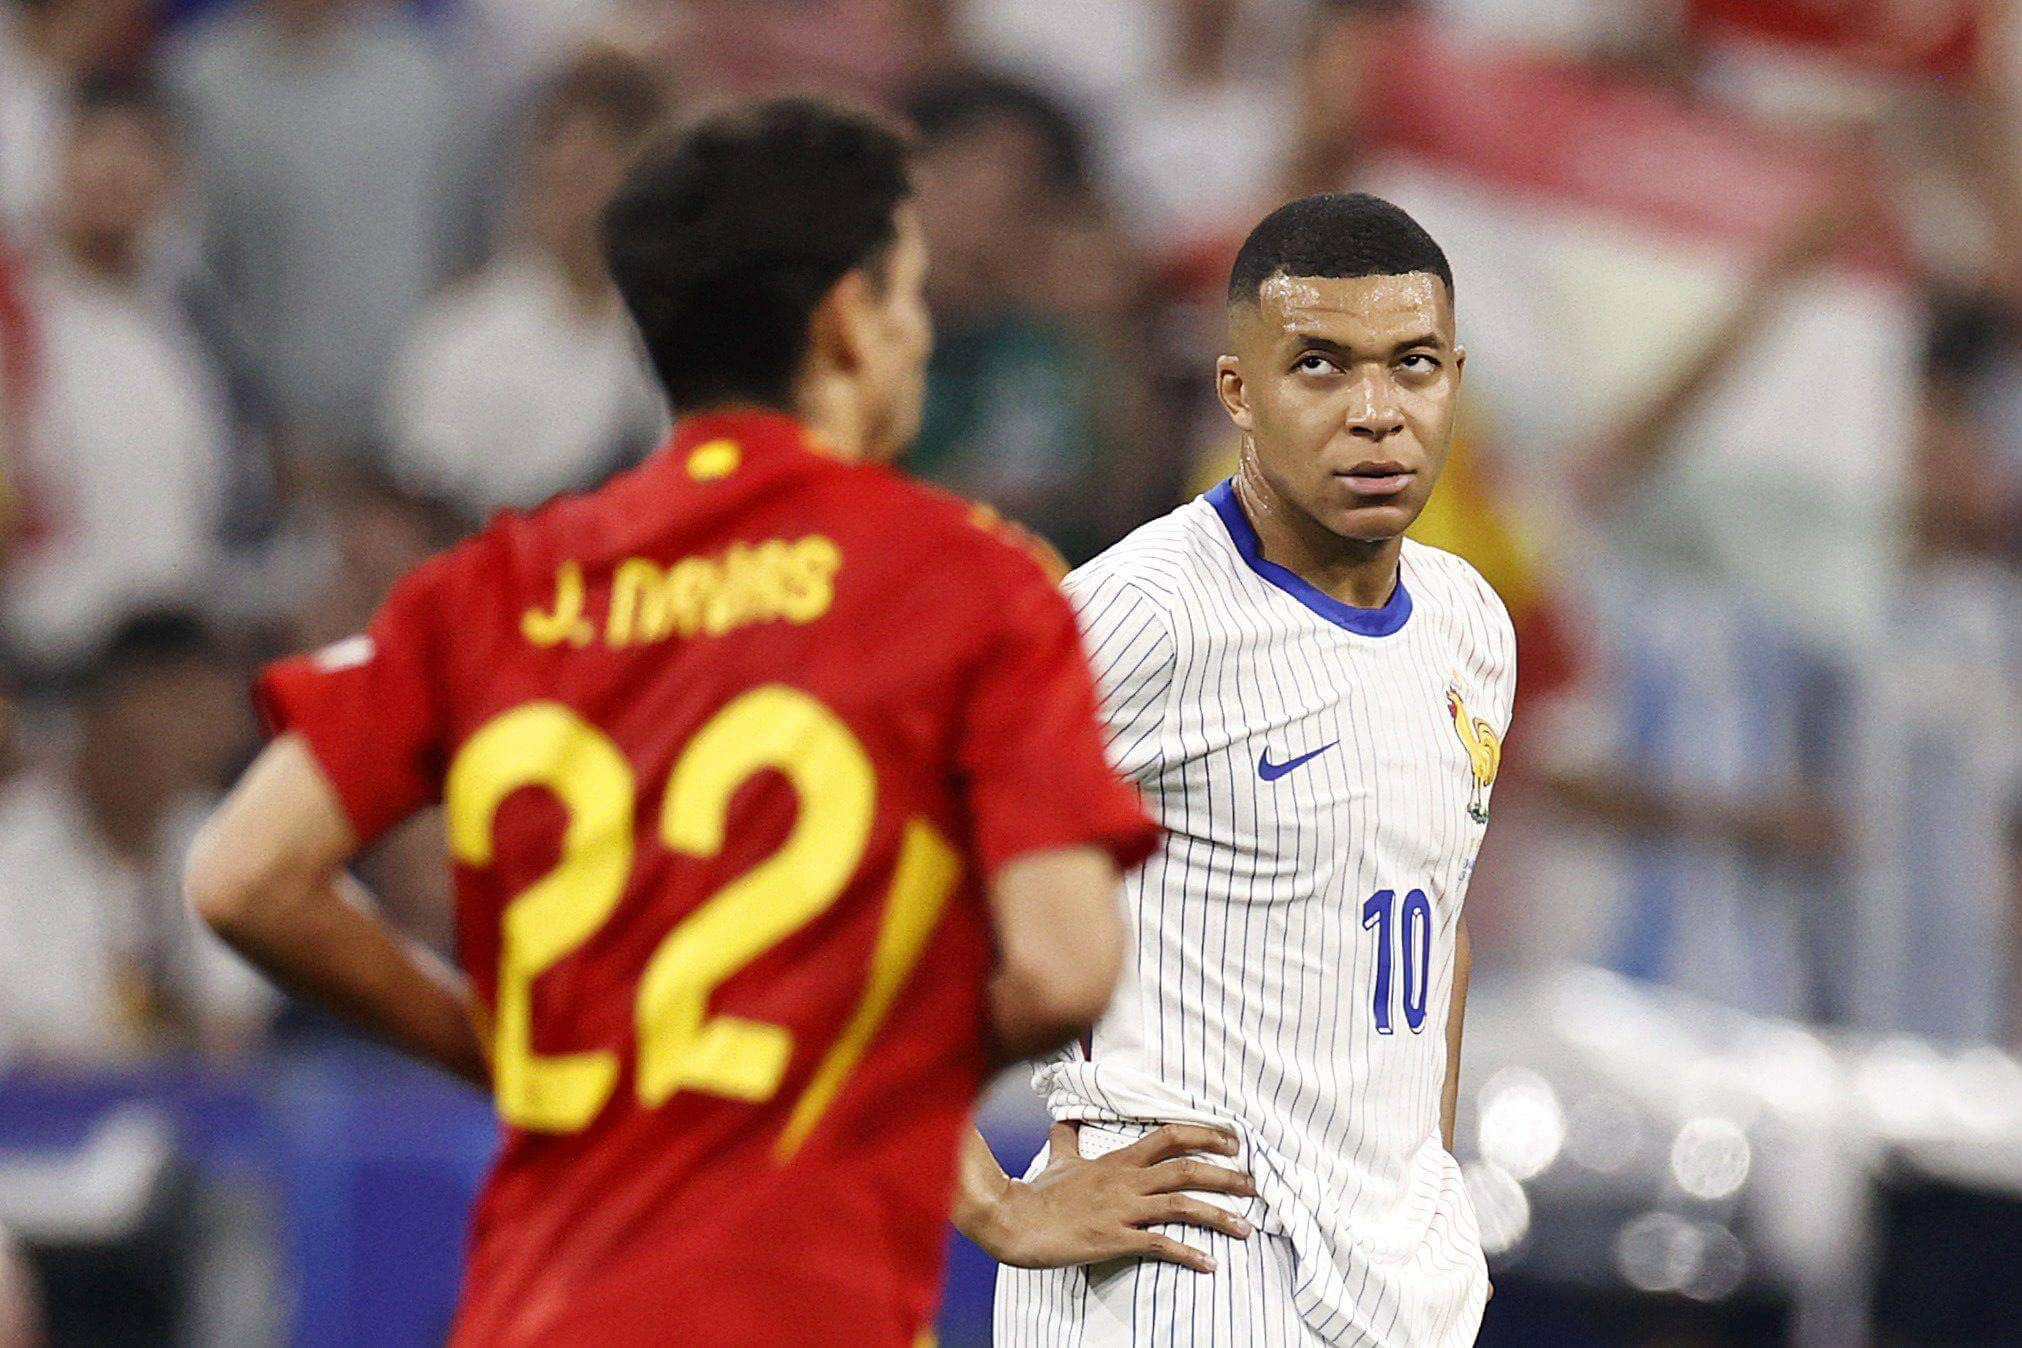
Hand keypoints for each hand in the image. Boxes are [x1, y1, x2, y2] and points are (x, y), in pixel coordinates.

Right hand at [971, 1123, 1257, 1273]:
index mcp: (1119, 1160)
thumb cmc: (1039, 1192)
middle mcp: (1127, 1180)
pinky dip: (1188, 1253)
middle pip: (1187, 1169)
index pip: (1171, 1136)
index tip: (1234, 1142)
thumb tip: (1064, 1118)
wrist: (1015, 1221)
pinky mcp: (1114, 1238)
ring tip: (1246, 1227)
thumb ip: (1068, 1138)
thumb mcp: (1059, 1158)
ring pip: (1181, 1206)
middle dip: (1226, 1176)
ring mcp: (1122, 1209)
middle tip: (1254, 1185)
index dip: (1206, 1135)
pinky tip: (1209, 1264)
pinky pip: (1159, 1244)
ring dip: (1218, 1216)